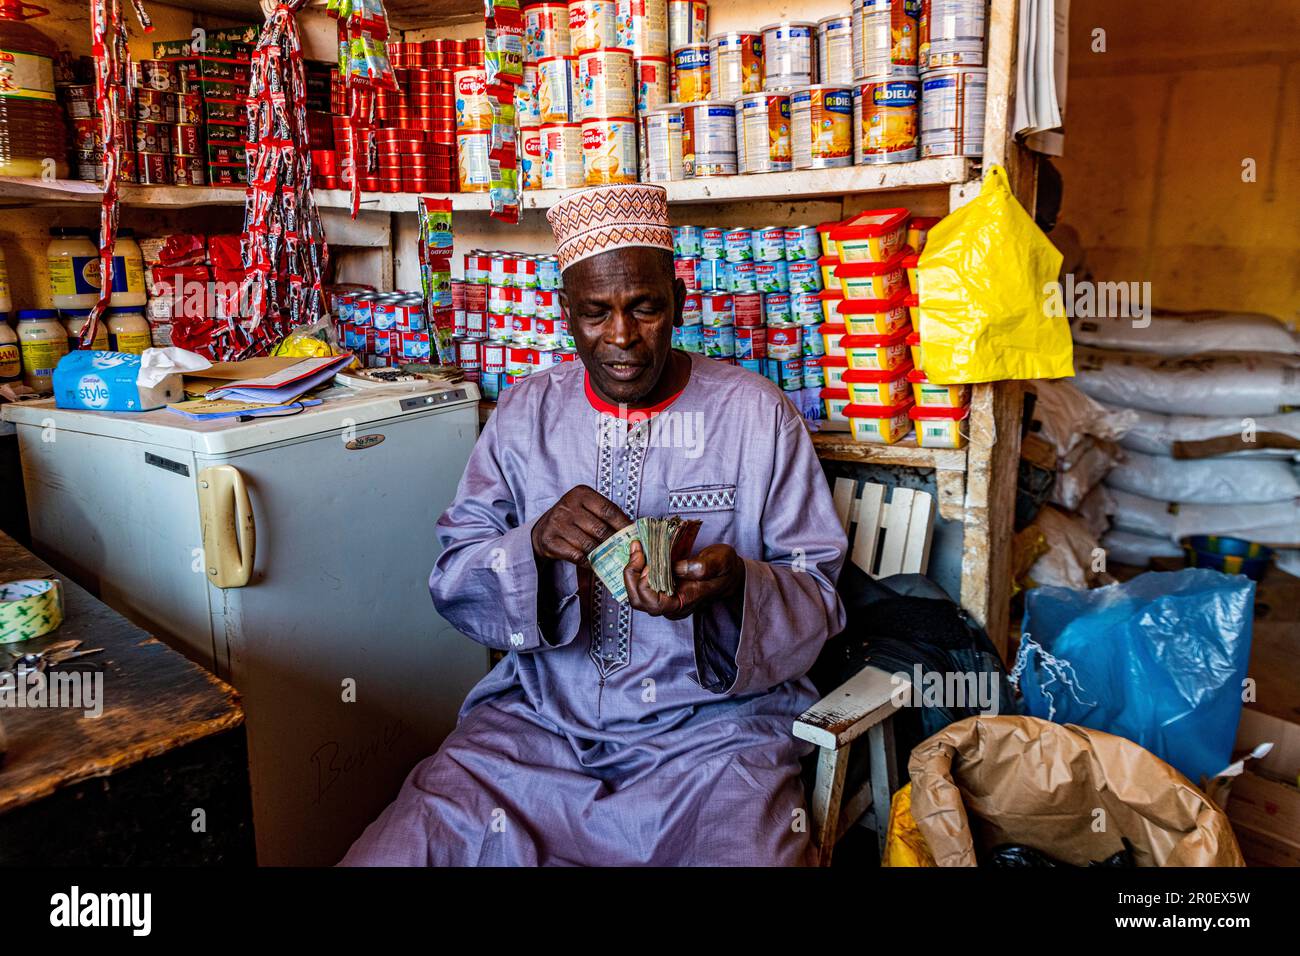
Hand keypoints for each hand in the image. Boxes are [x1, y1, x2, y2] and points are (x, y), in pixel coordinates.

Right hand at [531, 485, 631, 565]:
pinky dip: (588, 562)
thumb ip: (606, 515)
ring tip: (612, 559)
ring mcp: (558, 523)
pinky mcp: (550, 540)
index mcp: (581, 493)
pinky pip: (576, 556)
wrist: (543, 530)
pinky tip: (595, 564)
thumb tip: (631, 530)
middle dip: (614, 543)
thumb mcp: (587, 508)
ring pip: (589, 544)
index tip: (634, 535)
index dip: (623, 525)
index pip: (608, 510)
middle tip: (625, 552)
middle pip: (600, 529)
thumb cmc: (573, 519)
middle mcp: (568, 506)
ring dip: (602, 554)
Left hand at [624, 542, 744, 619]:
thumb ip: (700, 567)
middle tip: (638, 550)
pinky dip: (637, 567)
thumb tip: (675, 567)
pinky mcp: (661, 588)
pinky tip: (640, 551)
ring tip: (637, 548)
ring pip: (636, 592)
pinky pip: (641, 583)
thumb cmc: (724, 569)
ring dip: (632, 570)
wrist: (728, 572)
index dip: (646, 584)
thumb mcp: (719, 562)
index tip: (650, 563)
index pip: (654, 604)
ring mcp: (665, 598)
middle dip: (632, 574)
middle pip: (639, 600)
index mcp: (683, 603)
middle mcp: (670, 605)